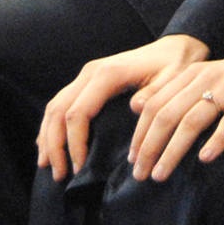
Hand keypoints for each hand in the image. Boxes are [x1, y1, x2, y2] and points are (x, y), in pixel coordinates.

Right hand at [37, 34, 210, 179]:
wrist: (175, 48)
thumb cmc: (174, 66)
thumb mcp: (172, 79)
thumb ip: (155, 94)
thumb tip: (135, 107)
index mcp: (107, 74)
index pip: (78, 113)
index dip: (74, 143)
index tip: (80, 168)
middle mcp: (90, 73)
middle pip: (59, 111)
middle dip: (55, 145)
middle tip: (60, 175)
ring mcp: (86, 76)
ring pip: (55, 107)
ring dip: (48, 138)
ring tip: (49, 166)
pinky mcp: (87, 81)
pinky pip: (60, 103)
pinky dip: (51, 126)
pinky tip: (50, 145)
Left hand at [126, 33, 223, 181]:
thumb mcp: (210, 80)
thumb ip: (177, 92)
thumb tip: (137, 108)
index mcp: (192, 73)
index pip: (154, 104)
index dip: (140, 133)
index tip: (134, 160)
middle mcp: (206, 77)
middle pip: (166, 114)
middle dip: (149, 147)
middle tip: (140, 175)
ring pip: (191, 121)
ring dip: (172, 151)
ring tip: (161, 175)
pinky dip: (215, 141)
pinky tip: (205, 160)